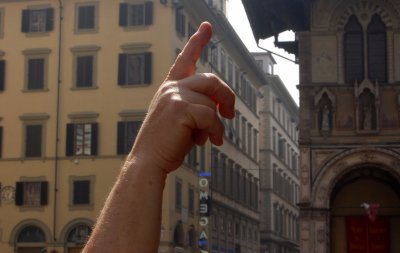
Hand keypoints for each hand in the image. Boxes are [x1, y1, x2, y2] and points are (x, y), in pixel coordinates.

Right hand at [129, 22, 234, 172]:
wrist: (147, 161)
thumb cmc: (164, 143)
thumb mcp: (180, 120)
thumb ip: (196, 107)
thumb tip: (220, 108)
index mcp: (170, 88)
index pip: (185, 59)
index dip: (197, 41)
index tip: (207, 27)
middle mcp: (171, 88)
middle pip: (210, 80)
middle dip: (226, 96)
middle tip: (230, 113)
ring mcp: (174, 96)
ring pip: (211, 103)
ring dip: (216, 124)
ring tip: (209, 138)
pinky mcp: (181, 108)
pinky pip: (211, 116)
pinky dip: (216, 131)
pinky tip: (211, 142)